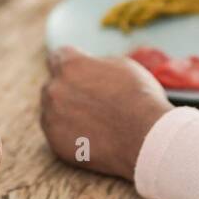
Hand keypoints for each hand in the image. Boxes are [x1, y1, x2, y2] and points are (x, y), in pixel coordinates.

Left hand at [40, 46, 173, 180]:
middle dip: (68, 88)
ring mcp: (52, 117)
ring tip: (93, 119)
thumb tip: (89, 67)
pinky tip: (90, 135)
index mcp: (70, 66)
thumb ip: (95, 64)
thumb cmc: (139, 98)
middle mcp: (54, 89)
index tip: (78, 70)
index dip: (71, 62)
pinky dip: (69, 133)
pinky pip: (56, 132)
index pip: (58, 56)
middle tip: (91, 99)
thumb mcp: (122, 65)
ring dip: (65, 111)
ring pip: (52, 109)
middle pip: (54, 83)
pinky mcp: (55, 142)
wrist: (146, 137)